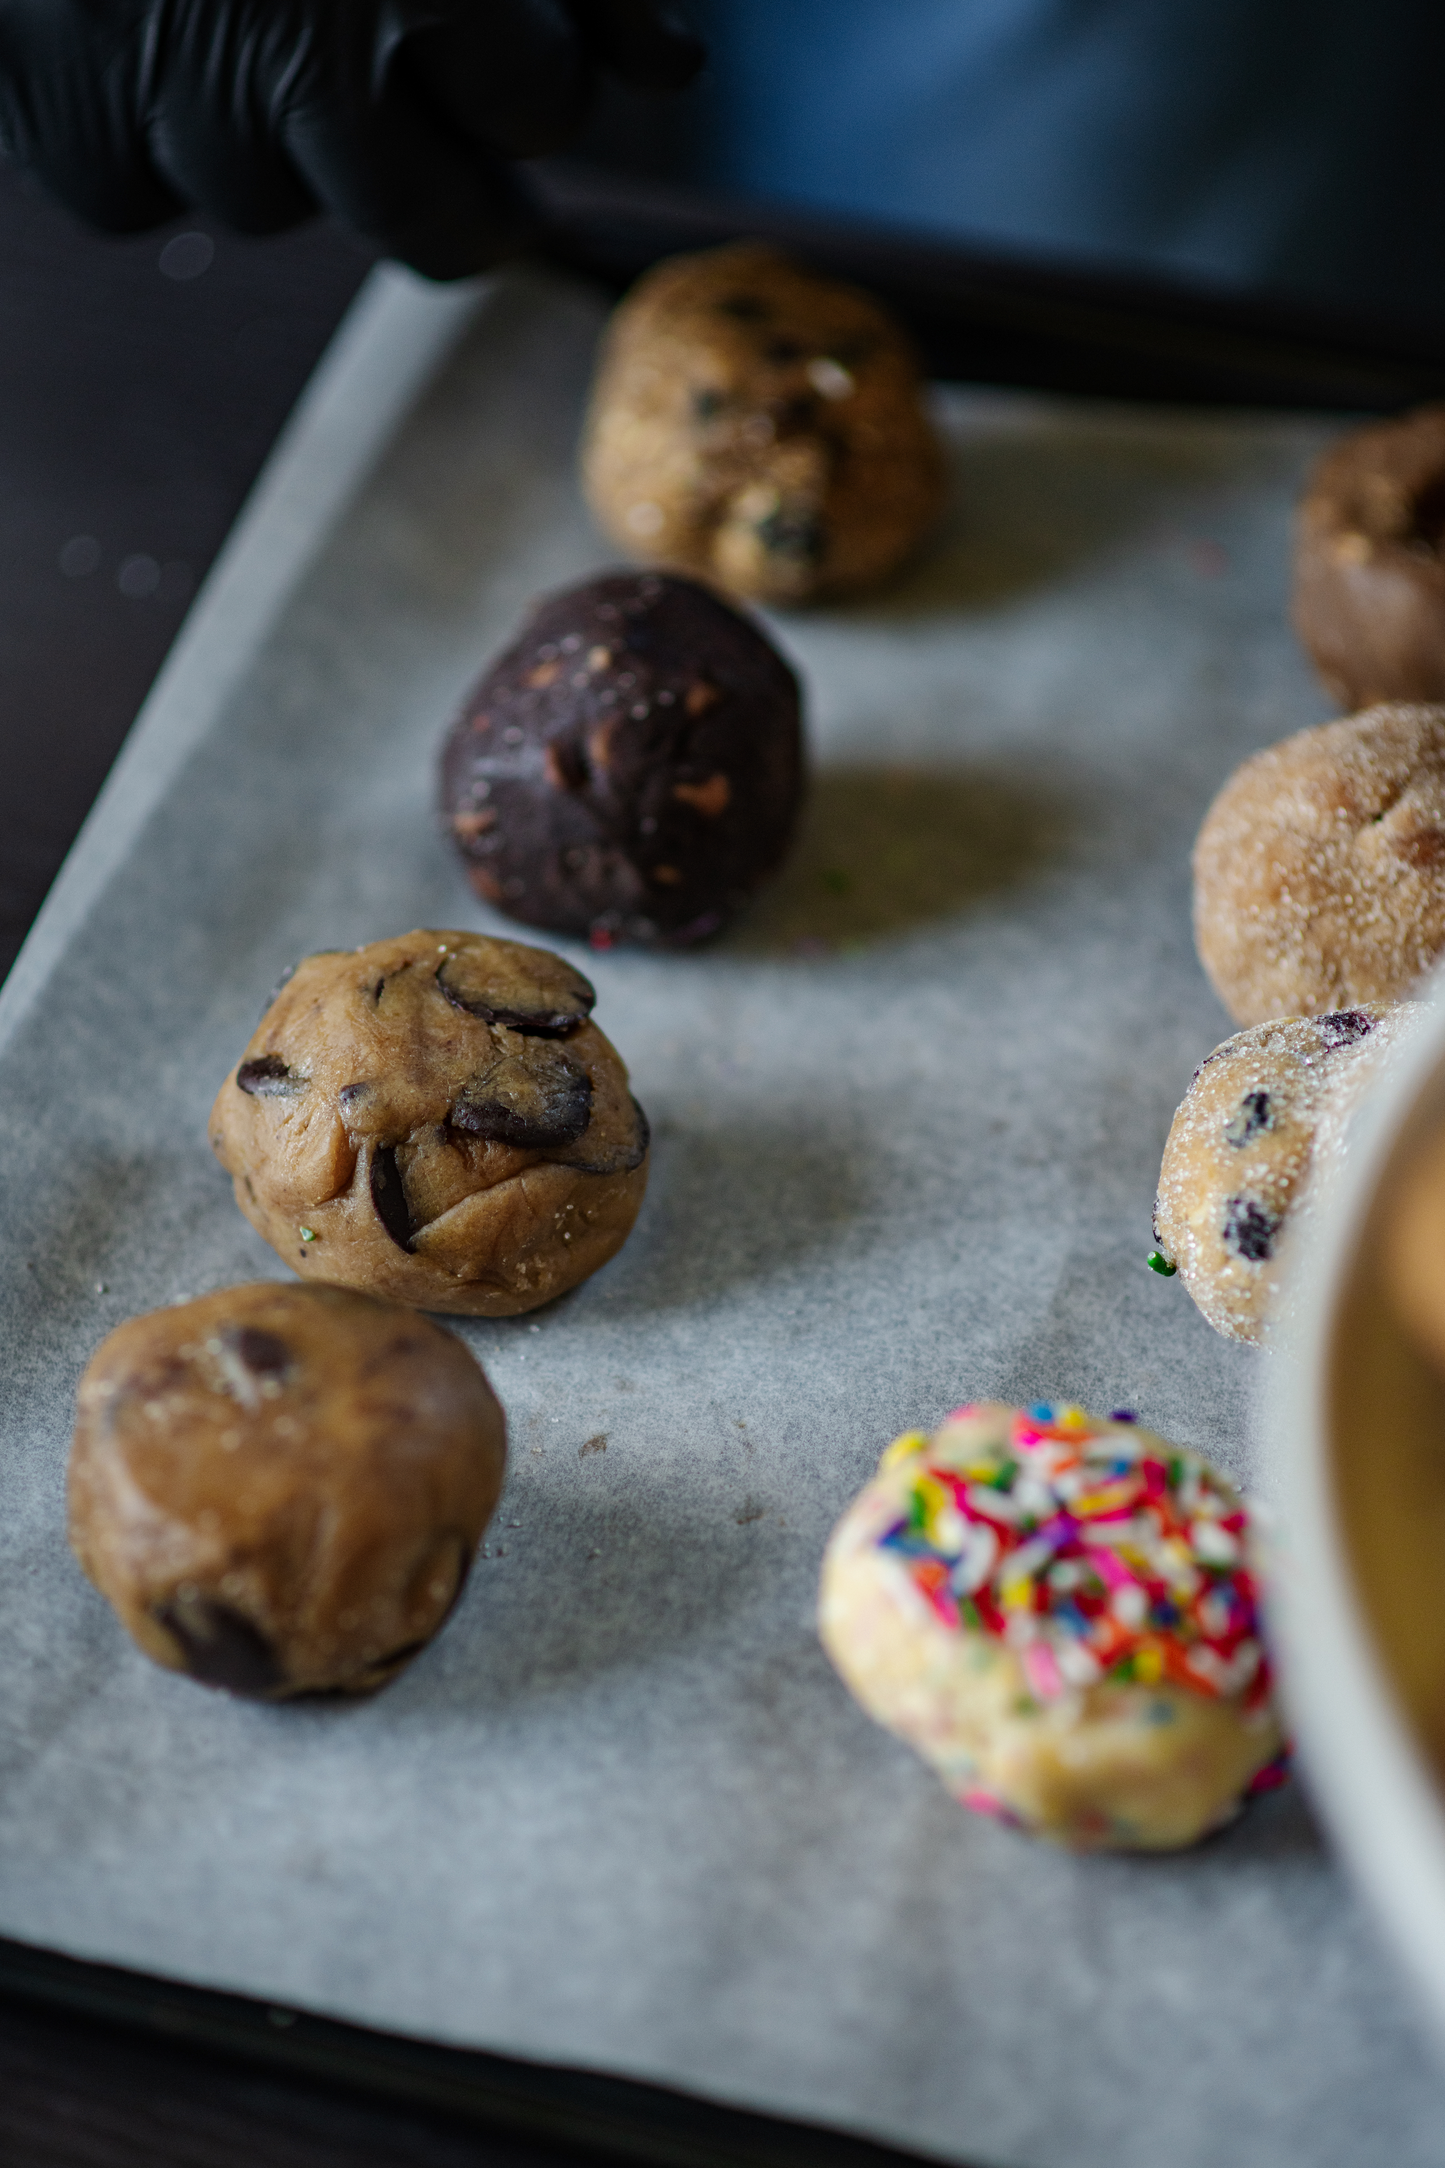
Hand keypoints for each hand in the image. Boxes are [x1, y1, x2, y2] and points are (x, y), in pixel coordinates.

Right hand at [0, 0, 702, 276]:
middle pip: (439, 227)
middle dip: (454, 188)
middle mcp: (300, 48)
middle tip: (429, 129)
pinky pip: (145, 198)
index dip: (528, 81)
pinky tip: (126, 29)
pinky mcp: (74, 145)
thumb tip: (673, 68)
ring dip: (278, 143)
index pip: (542, 110)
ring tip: (228, 12)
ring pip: (280, 207)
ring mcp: (181, 110)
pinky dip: (145, 138)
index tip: (495, 43)